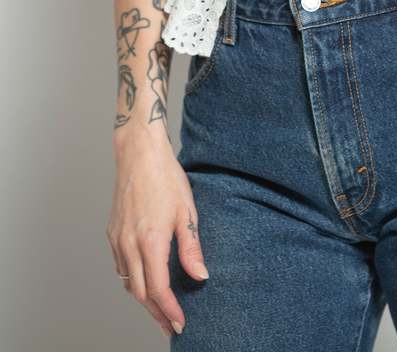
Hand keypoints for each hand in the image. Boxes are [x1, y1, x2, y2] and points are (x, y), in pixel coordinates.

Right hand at [107, 130, 209, 337]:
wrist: (139, 154)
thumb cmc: (166, 177)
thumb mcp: (187, 211)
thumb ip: (191, 247)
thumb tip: (201, 276)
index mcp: (150, 240)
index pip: (158, 288)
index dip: (169, 310)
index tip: (180, 323)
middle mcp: (129, 244)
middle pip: (140, 293)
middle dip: (156, 313)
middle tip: (171, 325)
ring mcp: (118, 239)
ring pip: (128, 282)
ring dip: (144, 299)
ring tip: (161, 308)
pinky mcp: (112, 233)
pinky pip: (121, 267)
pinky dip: (133, 280)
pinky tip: (145, 281)